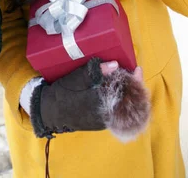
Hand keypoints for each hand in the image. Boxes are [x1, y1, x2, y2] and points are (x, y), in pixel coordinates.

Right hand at [30, 58, 149, 140]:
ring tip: (129, 80)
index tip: (138, 69)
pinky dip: (120, 101)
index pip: (125, 93)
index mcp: (101, 103)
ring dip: (128, 94)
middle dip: (134, 87)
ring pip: (123, 108)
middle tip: (136, 72)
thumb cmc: (63, 93)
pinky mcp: (100, 124)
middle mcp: (106, 116)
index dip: (134, 81)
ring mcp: (104, 121)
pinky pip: (116, 112)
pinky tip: (119, 91)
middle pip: (128, 102)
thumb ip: (96, 71)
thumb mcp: (77, 78)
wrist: (50, 112)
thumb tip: (115, 64)